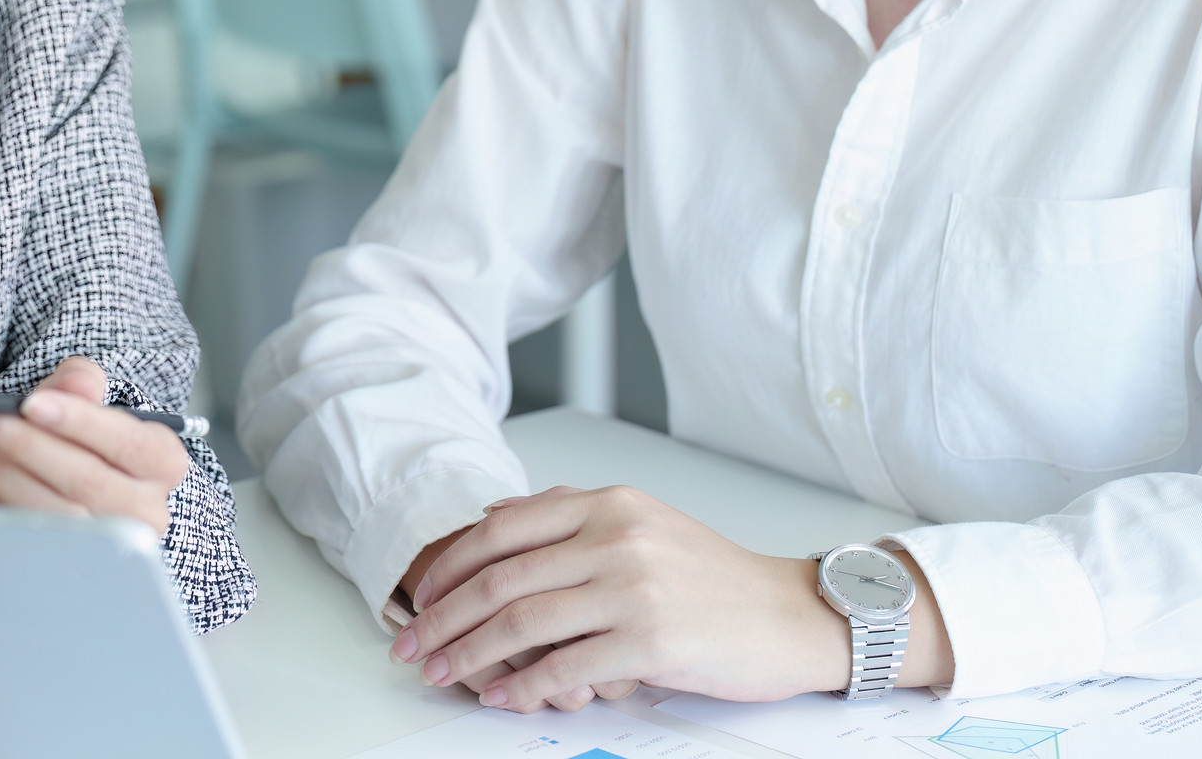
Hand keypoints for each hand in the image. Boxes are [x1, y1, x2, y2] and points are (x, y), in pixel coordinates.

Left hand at [0, 356, 189, 535]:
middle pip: (86, 480)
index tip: (30, 403)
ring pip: (53, 512)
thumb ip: (80, 381)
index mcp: (162, 462)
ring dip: (1, 470)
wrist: (65, 472)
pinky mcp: (67, 562)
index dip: (79, 421)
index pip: (128, 442)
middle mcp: (145, 509)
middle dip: (25, 443)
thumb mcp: (83, 397)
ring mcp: (107, 545)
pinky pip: (28, 534)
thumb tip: (78, 386)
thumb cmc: (80, 434)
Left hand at [393, 486, 951, 711]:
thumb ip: (568, 517)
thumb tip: (494, 515)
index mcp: (606, 503)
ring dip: (471, 656)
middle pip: (501, 579)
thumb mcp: (640, 523)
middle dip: (445, 617)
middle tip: (414, 644)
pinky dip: (525, 688)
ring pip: (523, 624)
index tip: (420, 597)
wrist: (788, 614)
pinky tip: (504, 698)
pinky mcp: (650, 640)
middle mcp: (615, 536)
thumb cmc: (713, 577)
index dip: (450, 566)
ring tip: (444, 674)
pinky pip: (567, 668)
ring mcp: (633, 587)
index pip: (502, 530)